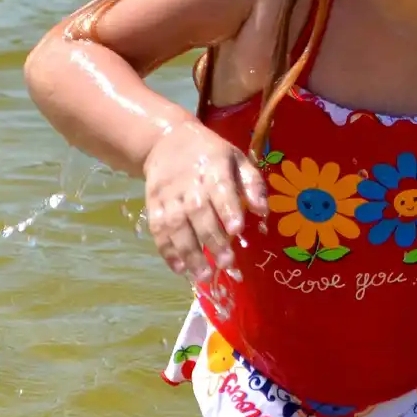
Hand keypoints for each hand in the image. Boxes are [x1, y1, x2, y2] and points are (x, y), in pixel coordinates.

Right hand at [141, 119, 266, 282]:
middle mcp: (189, 183)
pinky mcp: (153, 205)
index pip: (221, 189)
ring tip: (204, 275)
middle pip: (198, 212)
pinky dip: (167, 251)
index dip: (228, 209)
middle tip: (227, 263)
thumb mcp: (237, 159)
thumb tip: (263, 211)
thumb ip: (252, 184)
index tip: (237, 230)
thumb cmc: (211, 155)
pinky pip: (158, 231)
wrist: (167, 141)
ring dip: (189, 252)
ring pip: (176, 226)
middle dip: (212, 239)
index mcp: (214, 167)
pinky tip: (180, 269)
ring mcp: (168, 195)